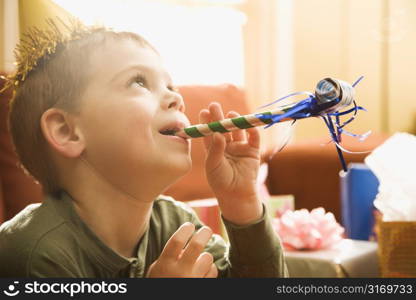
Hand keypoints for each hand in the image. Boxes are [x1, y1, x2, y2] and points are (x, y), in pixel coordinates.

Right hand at [146, 222, 217, 277]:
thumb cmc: (159, 282)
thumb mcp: (157, 269)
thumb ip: (169, 255)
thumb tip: (185, 241)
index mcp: (166, 264)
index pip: (177, 240)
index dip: (185, 229)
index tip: (189, 225)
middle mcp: (180, 272)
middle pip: (197, 245)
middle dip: (204, 233)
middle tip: (206, 230)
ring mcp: (193, 280)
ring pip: (207, 258)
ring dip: (205, 256)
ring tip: (199, 260)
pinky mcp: (202, 286)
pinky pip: (213, 271)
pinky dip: (210, 268)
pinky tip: (203, 271)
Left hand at [199, 102, 262, 224]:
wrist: (237, 195)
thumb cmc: (221, 181)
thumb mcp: (214, 165)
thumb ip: (215, 149)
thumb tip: (217, 133)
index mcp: (213, 149)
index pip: (209, 132)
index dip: (207, 122)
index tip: (204, 112)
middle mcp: (226, 146)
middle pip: (223, 128)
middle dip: (219, 117)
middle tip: (214, 105)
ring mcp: (240, 147)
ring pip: (238, 131)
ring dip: (235, 121)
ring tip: (231, 114)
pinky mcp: (252, 151)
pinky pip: (253, 138)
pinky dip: (253, 131)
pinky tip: (249, 125)